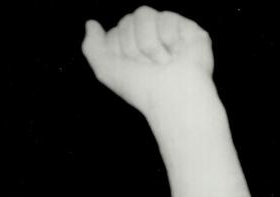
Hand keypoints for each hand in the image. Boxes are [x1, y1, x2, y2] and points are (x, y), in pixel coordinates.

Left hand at [82, 7, 213, 122]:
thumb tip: (90, 23)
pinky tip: (178, 55)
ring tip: (163, 62)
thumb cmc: (142, 90)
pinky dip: (169, 40)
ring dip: (149, 44)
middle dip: (133, 47)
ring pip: (145, 15)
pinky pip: (167, 18)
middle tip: (149, 67)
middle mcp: (150, 36)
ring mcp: (169, 30)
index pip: (115, 32)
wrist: (173, 98)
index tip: (132, 69)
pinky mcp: (188, 28)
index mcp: (132, 46)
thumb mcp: (107, 71)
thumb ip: (92, 47)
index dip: (119, 51)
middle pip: (128, 20)